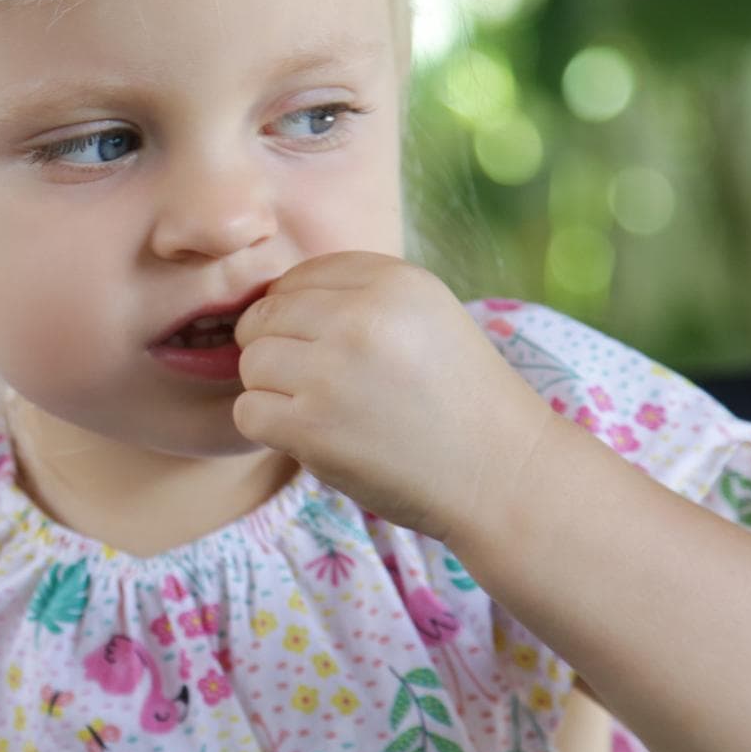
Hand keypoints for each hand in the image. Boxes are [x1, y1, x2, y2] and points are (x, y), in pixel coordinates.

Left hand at [232, 252, 553, 542]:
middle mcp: (360, 317)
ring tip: (320, 409)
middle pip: (264, 317)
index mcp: (394, 282)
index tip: (326, 345)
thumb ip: (357, 298)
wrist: (502, 476)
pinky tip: (311, 435)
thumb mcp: (426, 317)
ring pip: (251, 363)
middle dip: (279, 349)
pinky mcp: (311, 426)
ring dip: (273, 389)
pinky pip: (248, 411)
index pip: (299, 275)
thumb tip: (270, 300)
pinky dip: (270, 427)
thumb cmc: (459, 400)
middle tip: (317, 382)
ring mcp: (332, 372)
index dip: (299, 312)